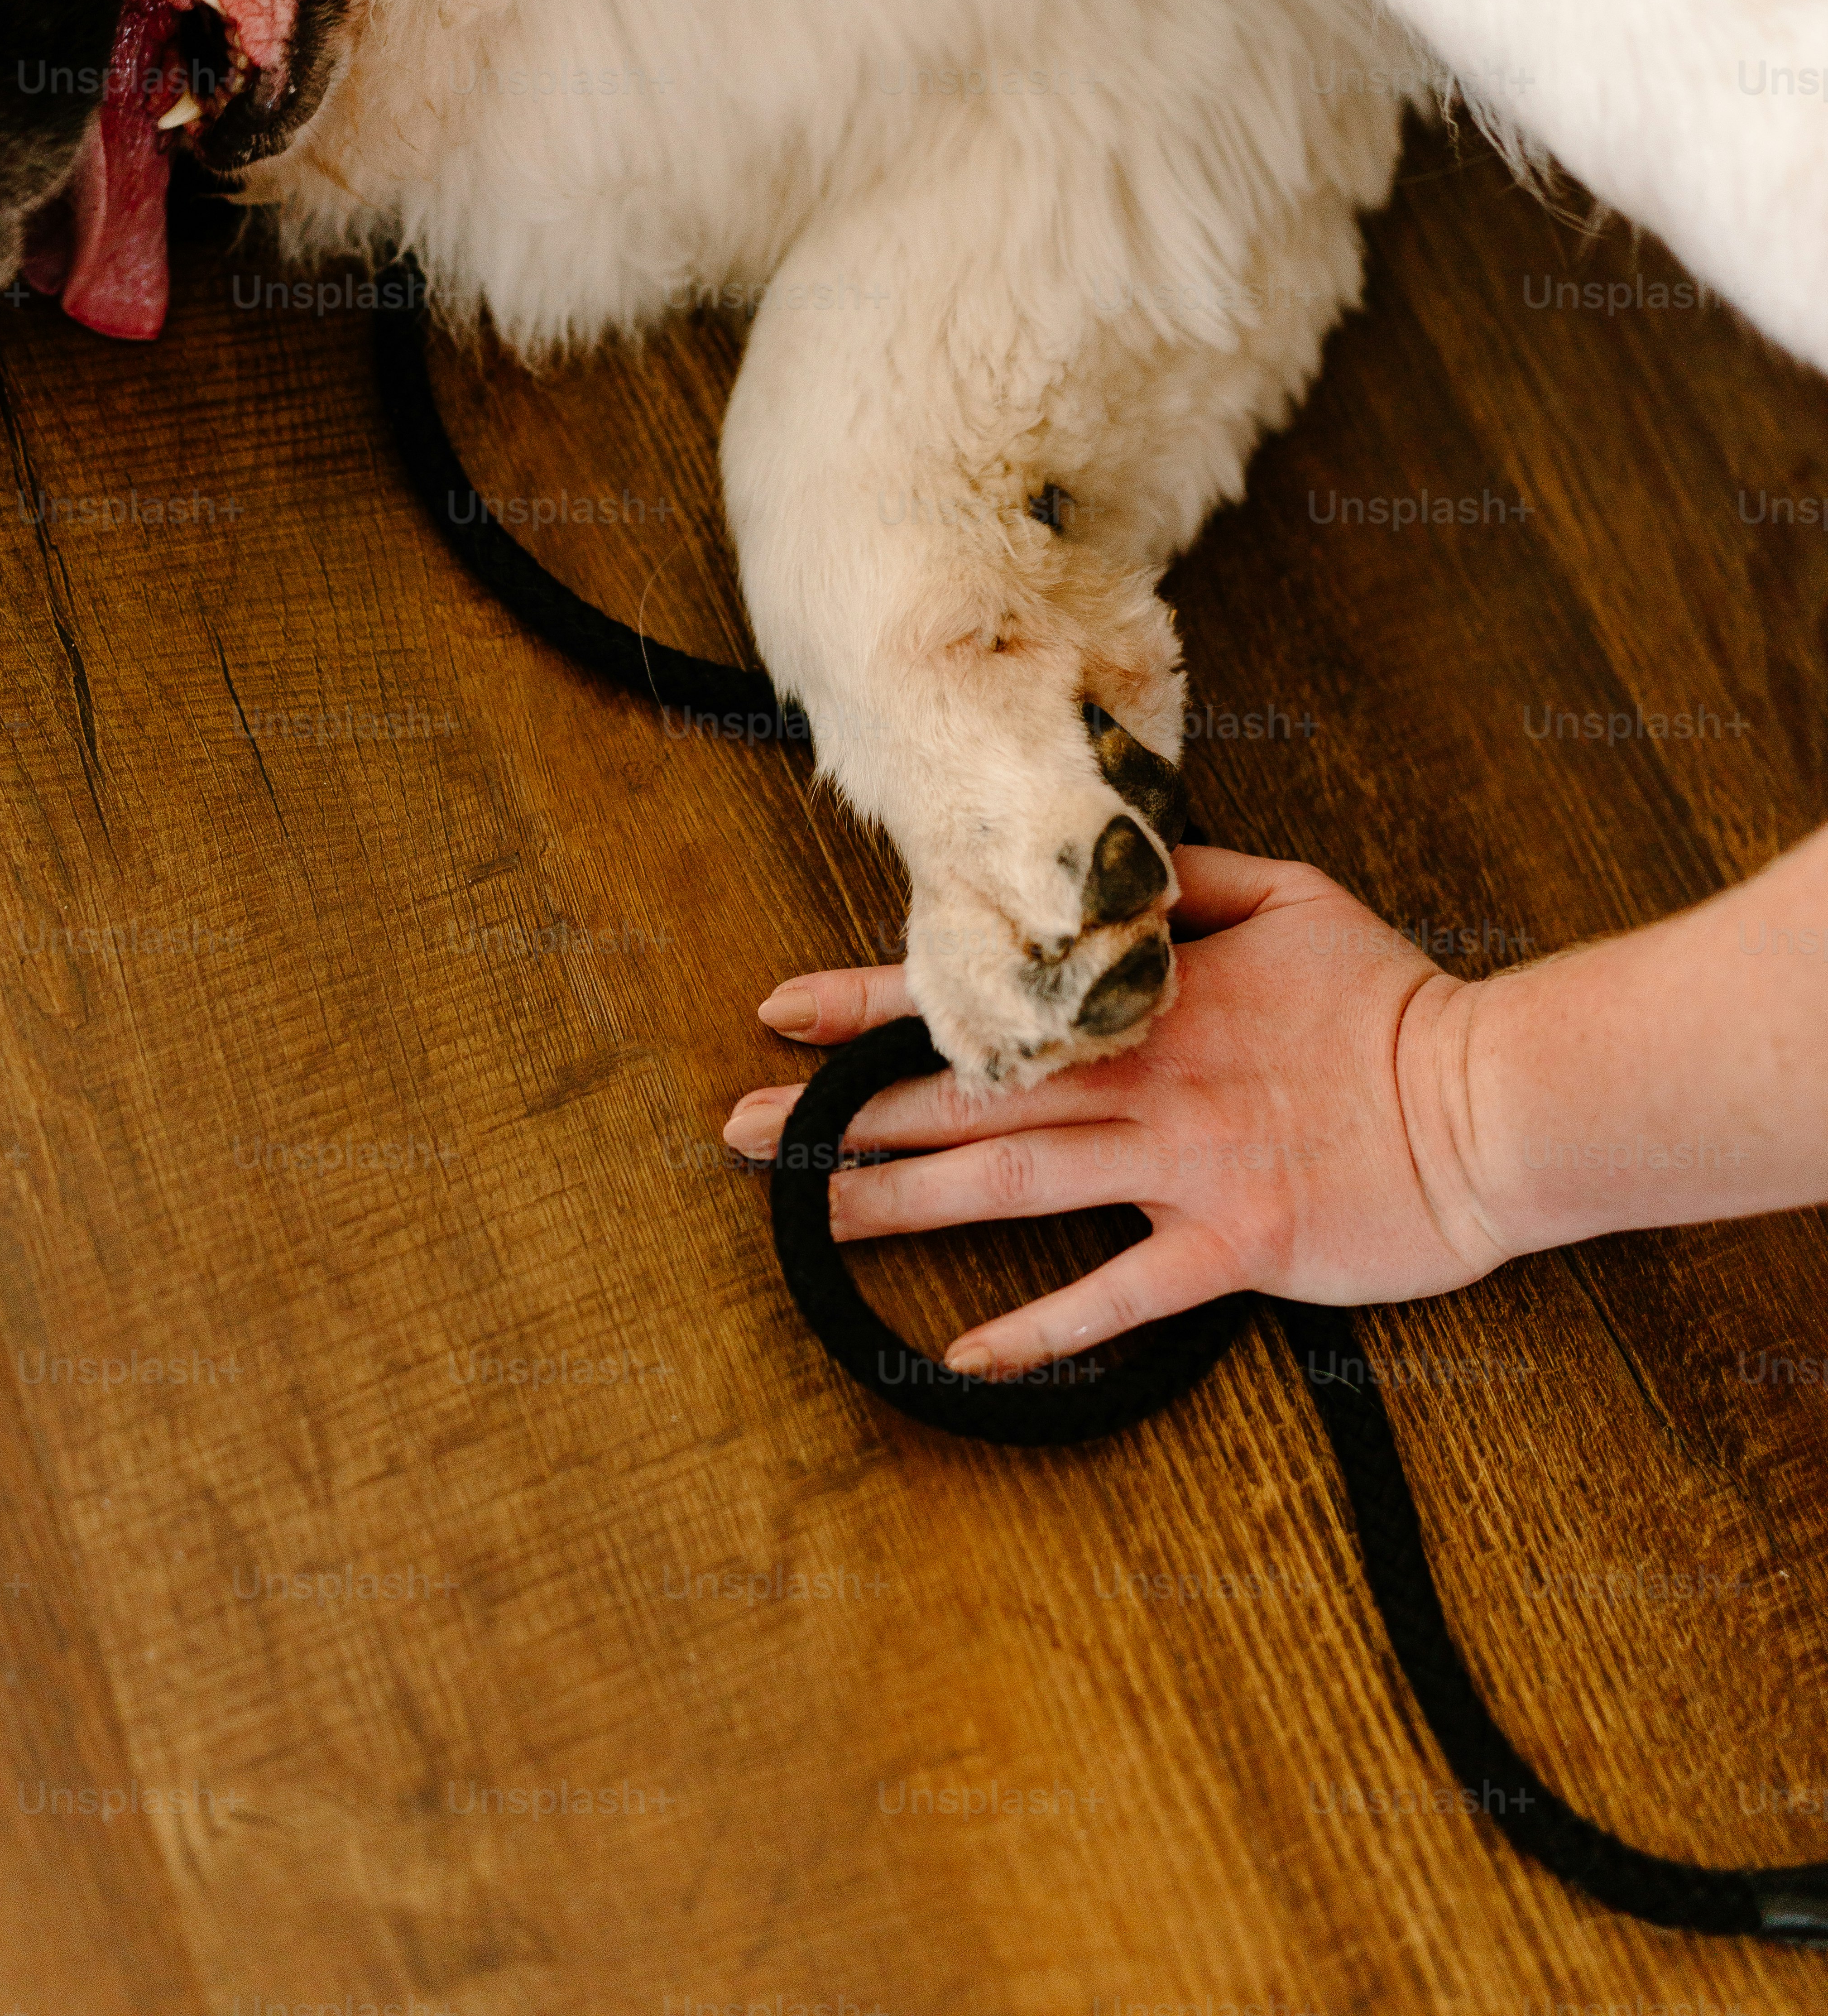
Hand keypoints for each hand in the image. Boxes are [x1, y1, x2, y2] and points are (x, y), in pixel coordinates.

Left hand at [724, 846, 1511, 1376]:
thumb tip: (1105, 875)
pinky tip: (962, 1356)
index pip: (986, 997)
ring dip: (904, 1205)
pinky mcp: (1231, 1245)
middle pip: (970, 1098)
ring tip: (805, 1221)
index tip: (781, 1014)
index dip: (876, 1004)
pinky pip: (1119, 1295)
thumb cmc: (1392, 997)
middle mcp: (1146, 1081)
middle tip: (741, 1136)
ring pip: (1016, 1183)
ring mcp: (1183, 1167)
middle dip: (848, 1118)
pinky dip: (1042, 1326)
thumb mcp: (1292, 897)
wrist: (1491, 1100)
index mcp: (1150, 998)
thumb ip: (1187, 884)